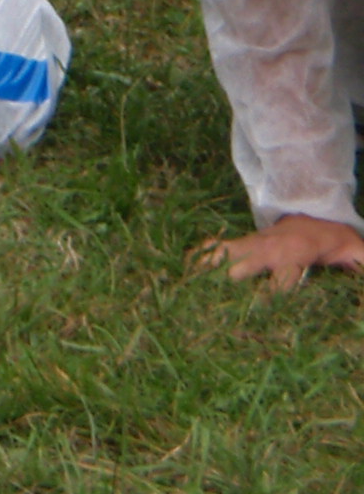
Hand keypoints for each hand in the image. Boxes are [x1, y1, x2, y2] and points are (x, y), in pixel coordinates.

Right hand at [195, 215, 363, 291]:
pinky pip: (216, 246)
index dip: (269, 297)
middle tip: (205, 302)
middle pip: (241, 264)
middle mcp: (268, 248)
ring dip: (204, 266)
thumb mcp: (357, 253)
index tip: (255, 315)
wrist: (319, 214)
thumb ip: (362, 264)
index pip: (280, 281)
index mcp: (295, 254)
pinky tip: (182, 267)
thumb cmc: (338, 241)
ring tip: (182, 283)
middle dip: (226, 280)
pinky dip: (199, 255)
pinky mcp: (243, 242)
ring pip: (223, 252)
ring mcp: (252, 242)